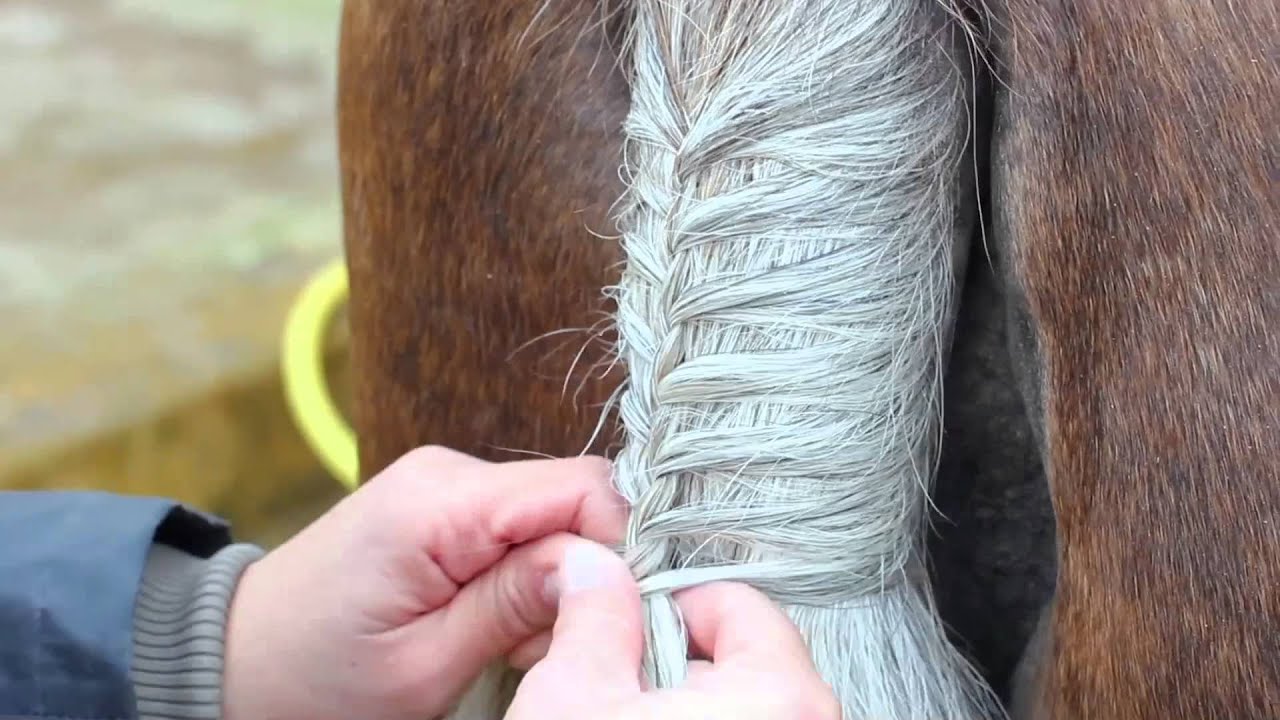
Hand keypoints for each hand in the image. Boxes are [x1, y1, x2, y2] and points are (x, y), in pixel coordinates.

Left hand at [220, 446, 626, 719]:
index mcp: (442, 502)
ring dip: (552, 583)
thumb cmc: (316, 678)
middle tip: (542, 646)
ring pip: (551, 518)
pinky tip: (493, 622)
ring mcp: (444, 484)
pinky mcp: (442, 505)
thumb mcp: (425, 664)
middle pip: (572, 502)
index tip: (614, 617)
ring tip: (505, 644)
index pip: (583, 489)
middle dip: (582, 574)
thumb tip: (606, 564)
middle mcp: (448, 473)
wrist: (232, 661)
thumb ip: (517, 604)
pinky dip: (524, 577)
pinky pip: (517, 527)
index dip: (619, 550)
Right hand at [506, 542, 841, 719]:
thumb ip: (594, 613)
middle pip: (746, 656)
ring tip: (628, 716)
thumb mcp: (572, 696)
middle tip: (619, 677)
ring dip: (688, 702)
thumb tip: (593, 565)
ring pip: (746, 704)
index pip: (738, 603)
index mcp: (780, 693)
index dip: (670, 601)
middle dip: (677, 656)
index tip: (629, 617)